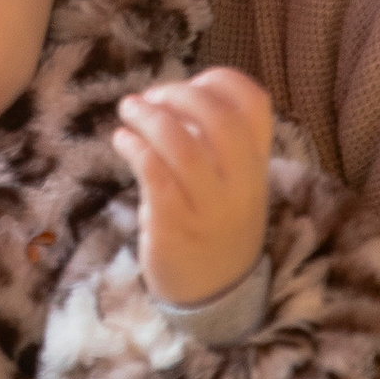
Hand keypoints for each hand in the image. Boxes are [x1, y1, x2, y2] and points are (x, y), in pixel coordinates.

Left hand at [114, 65, 271, 307]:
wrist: (213, 297)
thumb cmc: (216, 229)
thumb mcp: (234, 187)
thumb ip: (218, 146)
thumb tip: (176, 97)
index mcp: (257, 168)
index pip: (256, 106)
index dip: (223, 82)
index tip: (194, 81)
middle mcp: (239, 185)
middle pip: (219, 119)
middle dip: (179, 94)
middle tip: (151, 97)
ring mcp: (208, 207)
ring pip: (183, 145)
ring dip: (149, 117)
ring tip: (129, 110)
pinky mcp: (174, 225)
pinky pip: (155, 174)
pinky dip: (135, 147)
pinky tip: (122, 141)